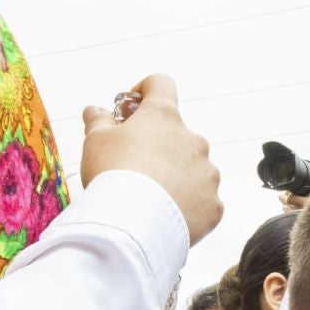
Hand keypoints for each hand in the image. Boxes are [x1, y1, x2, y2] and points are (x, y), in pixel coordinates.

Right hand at [81, 74, 223, 245]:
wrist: (133, 225)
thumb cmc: (113, 175)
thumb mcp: (95, 141)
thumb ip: (98, 121)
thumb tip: (95, 111)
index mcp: (164, 117)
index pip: (160, 84)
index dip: (144, 92)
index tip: (131, 111)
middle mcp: (194, 140)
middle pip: (176, 135)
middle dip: (157, 147)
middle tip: (133, 168)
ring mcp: (208, 173)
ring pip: (192, 169)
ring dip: (175, 177)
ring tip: (149, 199)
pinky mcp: (214, 204)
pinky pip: (202, 201)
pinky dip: (187, 206)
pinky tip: (165, 217)